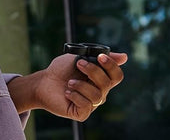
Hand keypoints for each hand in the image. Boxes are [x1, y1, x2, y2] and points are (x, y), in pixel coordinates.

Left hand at [8, 51, 126, 121]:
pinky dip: (76, 96)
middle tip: (78, 64)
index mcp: (102, 79)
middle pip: (107, 83)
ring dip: (81, 85)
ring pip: (97, 96)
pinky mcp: (82, 113)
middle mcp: (99, 92)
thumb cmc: (62, 69)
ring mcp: (91, 104)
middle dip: (92, 71)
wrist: (44, 81)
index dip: (111, 66)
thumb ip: (100, 56)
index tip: (99, 57)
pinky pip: (86, 106)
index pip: (117, 75)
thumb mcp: (80, 57)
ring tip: (70, 82)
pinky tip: (67, 92)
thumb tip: (125, 57)